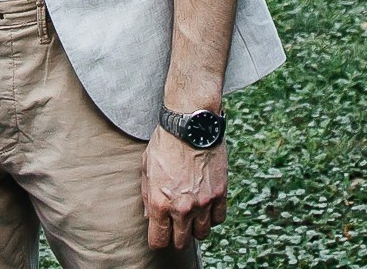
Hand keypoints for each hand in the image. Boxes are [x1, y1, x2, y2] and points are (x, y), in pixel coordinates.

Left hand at [141, 126, 227, 250]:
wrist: (190, 125)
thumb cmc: (165, 143)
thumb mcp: (147, 169)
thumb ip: (148, 196)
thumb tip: (149, 214)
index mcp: (160, 203)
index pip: (159, 240)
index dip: (158, 239)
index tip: (160, 233)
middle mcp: (182, 208)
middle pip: (181, 242)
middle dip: (177, 237)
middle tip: (176, 226)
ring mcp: (203, 202)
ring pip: (202, 234)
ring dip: (195, 228)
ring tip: (192, 217)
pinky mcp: (219, 193)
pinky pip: (219, 218)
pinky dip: (212, 217)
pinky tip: (206, 208)